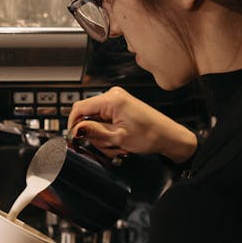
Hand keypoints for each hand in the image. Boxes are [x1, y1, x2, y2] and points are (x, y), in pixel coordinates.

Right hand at [67, 86, 196, 161]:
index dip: (74, 124)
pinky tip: (118, 141)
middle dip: (93, 134)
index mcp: (112, 99)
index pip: (80, 107)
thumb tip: (75, 129)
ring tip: (117, 146)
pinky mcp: (119, 107)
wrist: (168, 136)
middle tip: (107, 146)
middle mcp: (113, 95)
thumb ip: (93, 131)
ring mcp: (116, 100)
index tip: (74, 138)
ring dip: (102, 137)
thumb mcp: (118, 137)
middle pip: (87, 115)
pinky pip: (104, 121)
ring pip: (95, 121)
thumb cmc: (150, 135)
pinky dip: (108, 134)